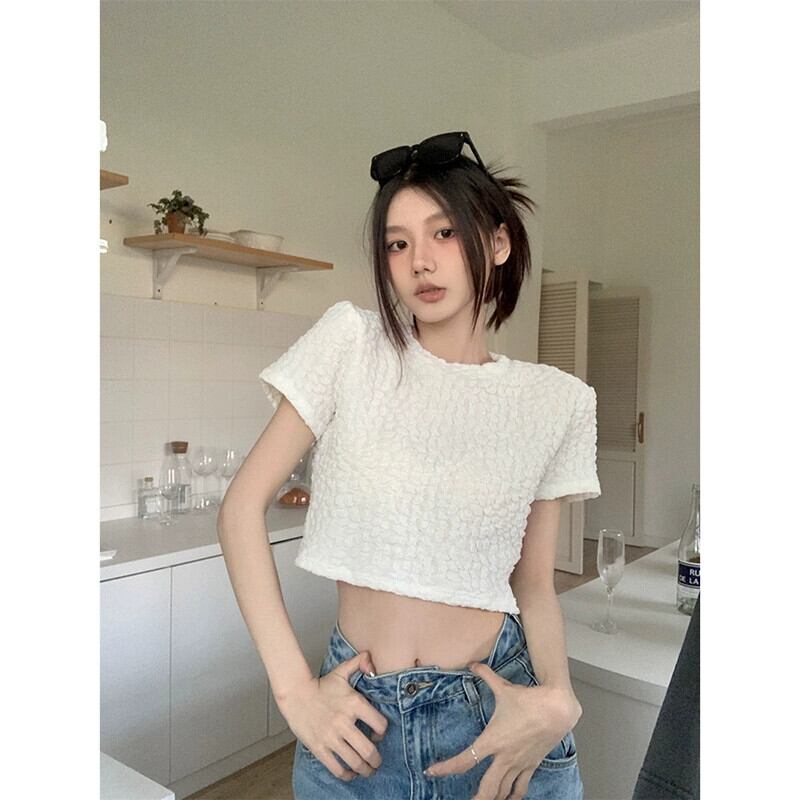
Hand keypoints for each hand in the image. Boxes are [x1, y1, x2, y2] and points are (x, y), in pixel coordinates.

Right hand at [278, 651, 388, 781]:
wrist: (296, 694)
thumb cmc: (321, 685)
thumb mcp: (341, 671)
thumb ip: (359, 662)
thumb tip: (371, 659)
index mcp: (354, 703)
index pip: (380, 724)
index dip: (383, 732)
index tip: (379, 735)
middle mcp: (344, 722)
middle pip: (369, 750)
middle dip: (376, 760)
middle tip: (377, 762)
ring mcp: (331, 737)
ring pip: (355, 761)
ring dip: (365, 770)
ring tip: (367, 770)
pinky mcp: (319, 747)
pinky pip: (336, 768)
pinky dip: (347, 775)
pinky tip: (350, 773)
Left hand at [423, 661, 581, 799]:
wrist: (557, 710)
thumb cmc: (529, 700)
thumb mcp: (504, 687)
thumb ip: (485, 675)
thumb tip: (473, 663)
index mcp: (492, 741)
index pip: (465, 760)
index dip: (446, 768)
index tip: (432, 772)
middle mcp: (504, 757)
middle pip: (487, 789)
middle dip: (476, 799)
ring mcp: (519, 764)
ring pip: (503, 792)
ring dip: (494, 798)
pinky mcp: (531, 765)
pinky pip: (521, 787)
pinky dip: (514, 795)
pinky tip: (510, 799)